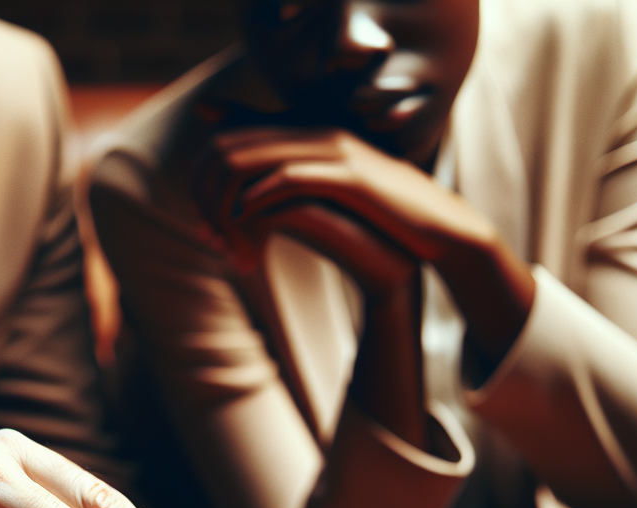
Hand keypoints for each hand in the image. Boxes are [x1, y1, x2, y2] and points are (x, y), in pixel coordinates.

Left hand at [194, 126, 536, 362]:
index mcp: (308, 137)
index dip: (206, 182)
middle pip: (231, 148)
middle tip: (206, 239)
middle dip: (207, 196)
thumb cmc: (378, 225)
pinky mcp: (350, 177)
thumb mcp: (323, 205)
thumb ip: (284, 194)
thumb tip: (241, 205)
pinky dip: (260, 203)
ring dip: (227, 205)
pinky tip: (249, 229)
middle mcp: (317, 134)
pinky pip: (289, 179)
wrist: (434, 235)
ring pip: (251, 161)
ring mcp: (334, 152)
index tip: (202, 226)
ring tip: (223, 244)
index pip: (232, 139)